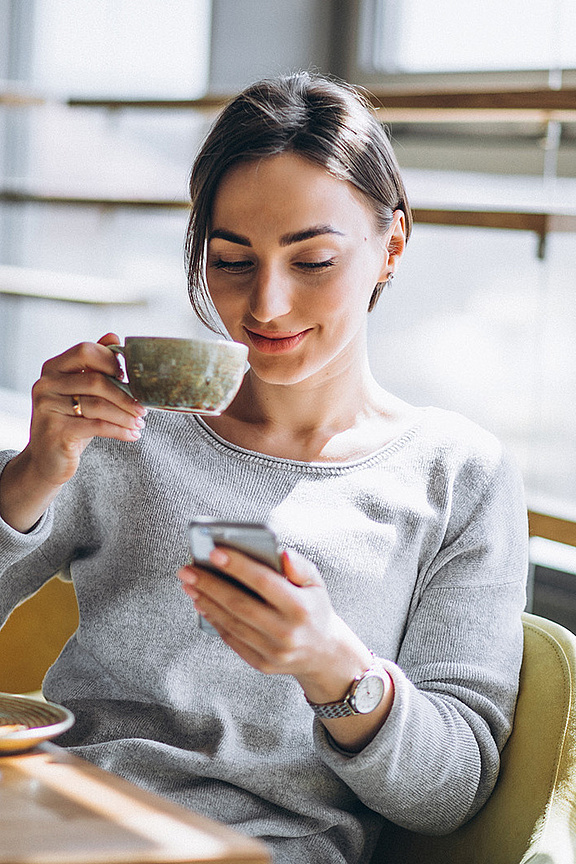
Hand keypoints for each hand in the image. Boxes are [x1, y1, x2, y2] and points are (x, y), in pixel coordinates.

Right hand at [26, 333, 145, 486]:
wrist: (47, 460)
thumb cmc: (70, 422)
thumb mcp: (81, 392)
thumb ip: (94, 366)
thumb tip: (113, 336)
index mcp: (53, 368)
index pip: (85, 351)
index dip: (110, 361)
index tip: (128, 377)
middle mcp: (45, 384)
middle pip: (95, 380)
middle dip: (125, 395)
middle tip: (143, 408)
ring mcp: (48, 407)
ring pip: (98, 405)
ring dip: (125, 415)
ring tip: (140, 423)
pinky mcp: (56, 431)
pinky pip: (97, 426)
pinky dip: (120, 430)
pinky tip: (132, 435)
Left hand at [178, 547, 372, 700]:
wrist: (323, 653)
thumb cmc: (314, 609)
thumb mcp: (317, 583)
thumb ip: (300, 566)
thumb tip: (281, 553)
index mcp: (301, 607)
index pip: (264, 582)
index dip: (237, 566)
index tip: (213, 552)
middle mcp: (286, 632)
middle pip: (240, 604)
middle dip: (210, 584)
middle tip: (187, 569)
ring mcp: (273, 651)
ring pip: (231, 622)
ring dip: (206, 601)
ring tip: (190, 584)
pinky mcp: (262, 664)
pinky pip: (232, 639)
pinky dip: (214, 619)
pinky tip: (202, 603)